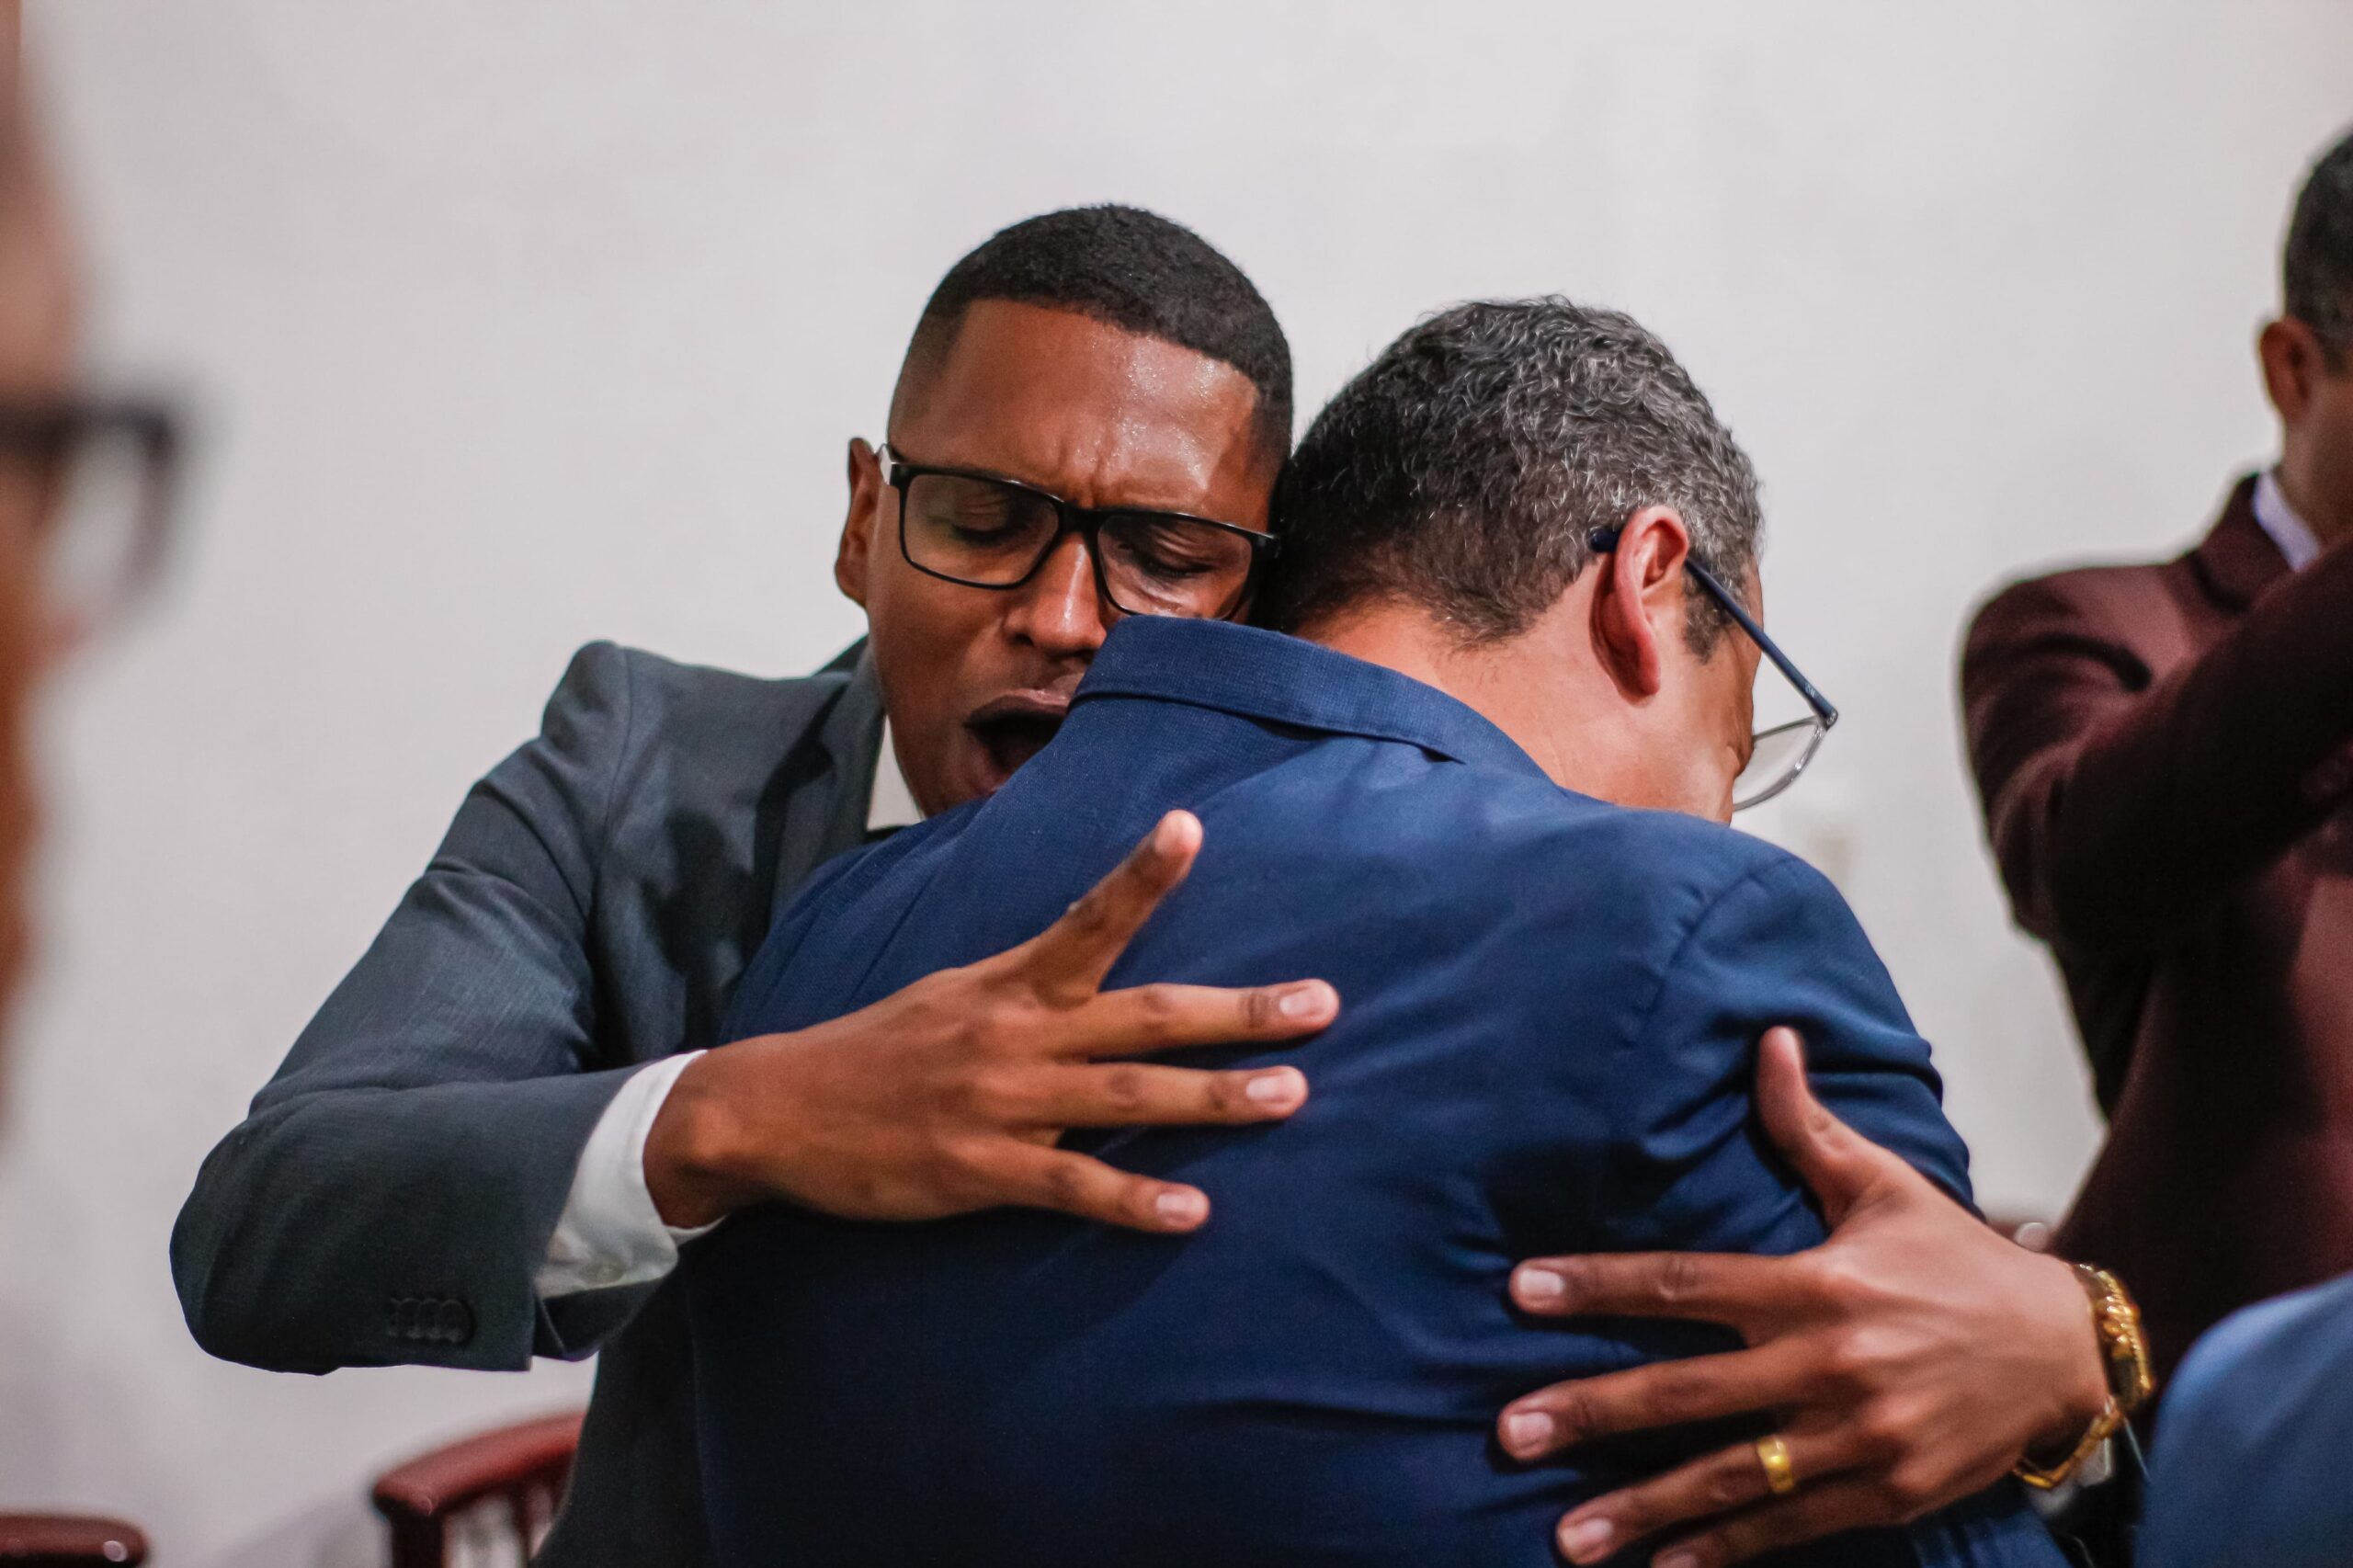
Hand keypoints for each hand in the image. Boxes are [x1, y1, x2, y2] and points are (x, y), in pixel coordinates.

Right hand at [645, 810, 1334, 1231]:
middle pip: (1145, 1015)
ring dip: (1212, 1099)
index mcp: (1009, 982)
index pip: (1087, 916)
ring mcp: (1001, 1102)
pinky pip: (1072, 1186)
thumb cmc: (875, 1050)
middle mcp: (1015, 1033)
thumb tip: (1096, 950)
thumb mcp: (952, 991)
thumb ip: (1030, 981)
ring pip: (1126, 1099)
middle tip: (1320, 1004)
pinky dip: (1135, 1201)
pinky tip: (1193, 1211)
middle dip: (1238, 1011)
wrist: (773, 1111)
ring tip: (1289, 1096)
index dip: (1141, 874)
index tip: (1190, 827)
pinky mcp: (980, 1169)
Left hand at [1498, 1027, 2107, 1567]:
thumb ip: (1807, 1126)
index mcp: (1815, 1285)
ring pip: (1730, 1479)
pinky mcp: (1890, 1492)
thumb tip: (1768, 1038)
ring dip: (1644, 1510)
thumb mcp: (1884, 1186)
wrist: (2070, 1351)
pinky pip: (1791, 1526)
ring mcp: (1858, 1437)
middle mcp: (1829, 1364)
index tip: (1521, 1292)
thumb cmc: (1959, 1260)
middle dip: (1593, 1414)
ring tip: (1567, 1538)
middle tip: (1511, 1432)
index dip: (1598, 1286)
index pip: (1684, 1283)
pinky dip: (1725, 1551)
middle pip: (1686, 1392)